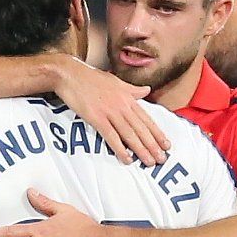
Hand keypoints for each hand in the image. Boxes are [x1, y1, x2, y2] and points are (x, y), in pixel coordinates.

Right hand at [53, 56, 168, 166]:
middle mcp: (122, 105)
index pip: (146, 118)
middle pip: (141, 128)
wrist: (70, 74)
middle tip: (162, 159)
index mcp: (128, 97)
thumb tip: (147, 90)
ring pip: (129, 134)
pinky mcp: (96, 118)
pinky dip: (120, 148)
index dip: (157, 133)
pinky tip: (127, 159)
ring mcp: (110, 111)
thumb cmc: (91, 78)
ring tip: (149, 162)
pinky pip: (111, 136)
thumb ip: (132, 89)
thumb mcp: (115, 81)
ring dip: (141, 150)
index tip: (166, 144)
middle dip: (153, 145)